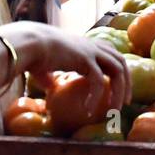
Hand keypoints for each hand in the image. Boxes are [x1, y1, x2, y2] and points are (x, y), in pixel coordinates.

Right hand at [14, 23, 130, 116]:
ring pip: (116, 71)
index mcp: (86, 45)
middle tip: (125, 103)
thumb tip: (48, 86)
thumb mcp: (44, 66)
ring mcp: (91, 51)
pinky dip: (97, 97)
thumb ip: (50, 76)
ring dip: (118, 92)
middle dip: (126, 82)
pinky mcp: (85, 59)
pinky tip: (89, 110)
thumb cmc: (32, 54)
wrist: (28, 44)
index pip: (111, 54)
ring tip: (114, 110)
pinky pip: (98, 81)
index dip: (118, 70)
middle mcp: (92, 46)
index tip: (119, 89)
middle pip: (121, 61)